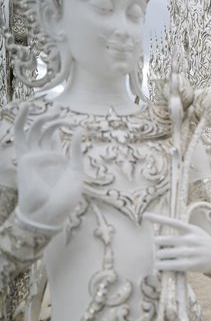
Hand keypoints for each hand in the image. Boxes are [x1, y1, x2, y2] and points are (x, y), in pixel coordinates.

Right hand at [14, 104, 83, 226]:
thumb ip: (77, 151)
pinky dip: (22, 120)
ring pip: (35, 129)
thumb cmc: (65, 198)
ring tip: (54, 110)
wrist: (49, 213)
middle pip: (45, 129)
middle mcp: (45, 155)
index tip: (68, 113)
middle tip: (61, 108)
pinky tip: (27, 107)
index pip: (56, 136)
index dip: (60, 123)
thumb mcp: (77, 172)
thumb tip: (80, 129)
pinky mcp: (25, 157)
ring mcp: (34, 155)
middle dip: (52, 117)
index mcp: (58, 159)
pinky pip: (21, 135)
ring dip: (43, 118)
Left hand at [145, 212, 210, 272]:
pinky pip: (170, 265)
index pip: (172, 222)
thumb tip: (160, 236)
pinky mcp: (190, 264)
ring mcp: (190, 252)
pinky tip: (158, 265)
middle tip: (157, 247)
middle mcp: (190, 239)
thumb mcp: (195, 232)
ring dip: (158, 255)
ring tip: (158, 257)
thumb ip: (180, 231)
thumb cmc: (202, 243)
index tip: (145, 215)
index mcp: (190, 229)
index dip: (158, 218)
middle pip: (163, 240)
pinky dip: (161, 265)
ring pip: (164, 253)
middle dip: (156, 244)